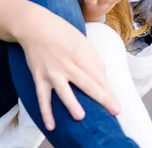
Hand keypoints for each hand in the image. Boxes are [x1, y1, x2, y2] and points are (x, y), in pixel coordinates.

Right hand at [17, 5, 120, 130]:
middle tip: (115, 111)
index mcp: (80, 53)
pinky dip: (46, 112)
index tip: (117, 104)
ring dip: (71, 103)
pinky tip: (51, 126)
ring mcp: (52, 71)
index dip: (108, 90)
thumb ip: (93, 59)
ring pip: (63, 90)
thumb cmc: (61, 31)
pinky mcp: (39, 77)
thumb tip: (103, 78)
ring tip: (80, 117)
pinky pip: (43, 97)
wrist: (34, 26)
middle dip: (102, 97)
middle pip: (87, 83)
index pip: (97, 74)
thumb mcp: (81, 40)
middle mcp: (67, 63)